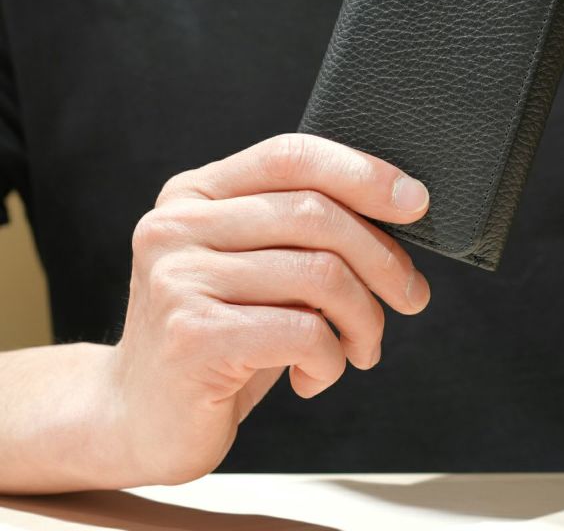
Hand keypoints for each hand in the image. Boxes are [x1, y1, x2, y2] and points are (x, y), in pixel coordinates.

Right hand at [109, 132, 430, 484]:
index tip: (415, 202)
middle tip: (409, 296)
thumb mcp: (255, 267)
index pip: (291, 155)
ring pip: (320, 274)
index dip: (362, 172)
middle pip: (314, 213)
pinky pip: (304, 331)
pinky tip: (316, 375)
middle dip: (383, 259)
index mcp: (196, 193)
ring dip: (364, 318)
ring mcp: (179, 278)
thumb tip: (400, 213)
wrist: (141, 415)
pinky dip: (332, 358)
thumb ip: (300, 232)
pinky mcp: (193, 336)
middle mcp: (178, 225)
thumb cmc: (219, 333)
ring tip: (362, 346)